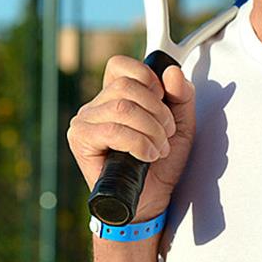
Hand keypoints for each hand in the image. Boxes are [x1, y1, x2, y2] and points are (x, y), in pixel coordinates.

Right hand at [68, 55, 195, 222]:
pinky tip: (147, 155)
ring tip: (158, 147)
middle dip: (157, 110)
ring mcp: (85, 121)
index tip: (163, 99)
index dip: (147, 76)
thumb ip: (182, 95)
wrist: (151, 197)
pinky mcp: (80, 140)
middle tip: (166, 132)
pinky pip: (113, 130)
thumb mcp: (182, 123)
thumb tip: (172, 72)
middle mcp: (97, 104)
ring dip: (151, 130)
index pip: (120, 64)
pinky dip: (139, 143)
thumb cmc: (162, 161)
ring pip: (123, 108)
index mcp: (118, 94)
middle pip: (127, 86)